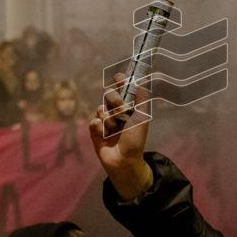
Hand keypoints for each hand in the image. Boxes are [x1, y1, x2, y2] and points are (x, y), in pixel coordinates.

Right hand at [89, 73, 152, 198]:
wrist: (124, 160)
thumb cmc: (135, 140)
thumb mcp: (142, 118)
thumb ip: (142, 100)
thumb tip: (141, 83)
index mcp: (128, 108)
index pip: (122, 90)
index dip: (120, 82)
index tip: (119, 77)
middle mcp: (116, 112)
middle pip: (109, 95)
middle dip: (115, 101)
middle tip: (122, 112)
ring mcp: (105, 121)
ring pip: (100, 109)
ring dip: (109, 119)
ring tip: (115, 130)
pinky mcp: (95, 130)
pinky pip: (94, 121)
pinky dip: (99, 128)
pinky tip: (105, 136)